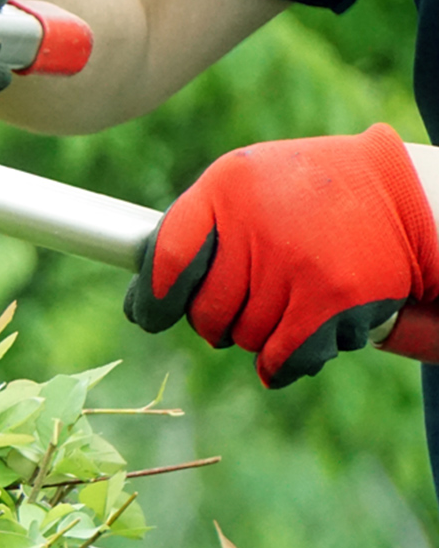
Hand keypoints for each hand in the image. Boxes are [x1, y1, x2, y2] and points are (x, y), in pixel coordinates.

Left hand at [124, 125, 438, 386]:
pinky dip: (281, 363)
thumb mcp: (247, 184)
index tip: (150, 317)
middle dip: (216, 320)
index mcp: (227, 186)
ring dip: (259, 335)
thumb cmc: (309, 193)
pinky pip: (283, 357)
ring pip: (245, 337)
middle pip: (205, 310)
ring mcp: (297, 263)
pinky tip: (290, 349)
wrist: (407, 192)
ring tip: (288, 301)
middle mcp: (258, 223)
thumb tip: (140, 303)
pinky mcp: (335, 298)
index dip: (153, 299)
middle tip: (243, 303)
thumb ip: (198, 231)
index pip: (167, 258)